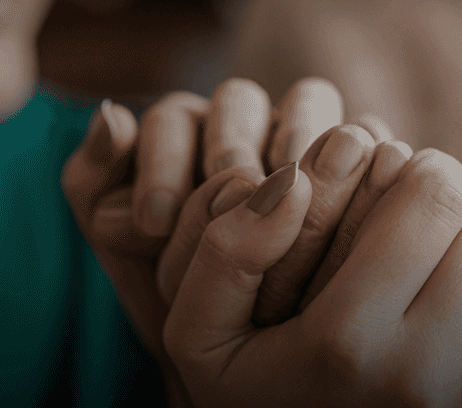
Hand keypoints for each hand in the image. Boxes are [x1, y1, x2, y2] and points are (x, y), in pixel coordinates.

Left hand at [60, 79, 347, 365]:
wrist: (249, 358)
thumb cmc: (180, 298)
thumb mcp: (126, 250)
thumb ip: (94, 184)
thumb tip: (112, 116)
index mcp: (187, 134)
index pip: (173, 118)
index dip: (160, 162)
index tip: (153, 221)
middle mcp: (250, 125)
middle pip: (238, 102)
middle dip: (226, 154)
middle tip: (222, 209)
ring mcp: (311, 135)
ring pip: (306, 103)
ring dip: (293, 148)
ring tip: (284, 204)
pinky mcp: (367, 154)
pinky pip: (367, 135)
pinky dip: (355, 163)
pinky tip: (342, 211)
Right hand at [162, 149, 461, 406]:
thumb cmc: (253, 402)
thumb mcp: (201, 338)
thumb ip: (228, 251)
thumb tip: (297, 178)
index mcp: (347, 343)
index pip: (432, 196)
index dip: (417, 166)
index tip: (393, 178)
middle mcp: (424, 380)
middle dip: (459, 202)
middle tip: (424, 214)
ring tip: (461, 248)